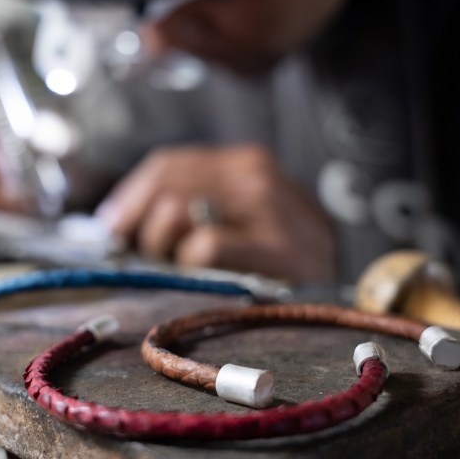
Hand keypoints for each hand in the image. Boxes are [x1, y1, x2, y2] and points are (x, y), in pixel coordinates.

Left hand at [95, 144, 335, 282]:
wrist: (347, 296)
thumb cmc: (282, 264)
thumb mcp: (242, 220)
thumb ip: (190, 206)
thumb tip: (114, 221)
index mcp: (246, 163)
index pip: (167, 163)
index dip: (129, 196)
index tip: (112, 226)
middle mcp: (257, 174)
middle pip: (165, 182)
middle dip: (140, 223)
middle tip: (145, 256)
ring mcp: (270, 208)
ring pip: (176, 209)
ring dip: (161, 246)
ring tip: (179, 268)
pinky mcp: (277, 248)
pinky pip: (203, 248)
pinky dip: (193, 266)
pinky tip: (207, 278)